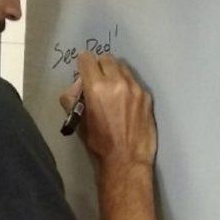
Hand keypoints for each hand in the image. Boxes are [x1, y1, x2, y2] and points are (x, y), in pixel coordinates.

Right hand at [59, 52, 156, 169]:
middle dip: (99, 66)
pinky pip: (134, 81)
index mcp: (96, 87)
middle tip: (98, 80)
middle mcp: (117, 82)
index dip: (83, 63)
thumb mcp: (77, 120)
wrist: (126, 160)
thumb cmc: (98, 142)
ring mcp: (135, 88)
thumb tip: (78, 85)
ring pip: (122, 67)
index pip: (87, 59)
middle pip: (106, 58)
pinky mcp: (147, 96)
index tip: (84, 69)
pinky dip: (127, 86)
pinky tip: (125, 102)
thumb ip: (72, 97)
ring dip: (115, 74)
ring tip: (113, 90)